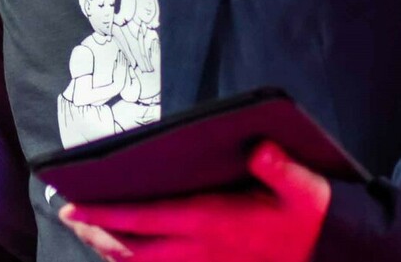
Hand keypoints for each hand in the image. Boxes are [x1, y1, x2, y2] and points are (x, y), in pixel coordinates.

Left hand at [58, 140, 330, 261]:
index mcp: (211, 222)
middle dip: (95, 233)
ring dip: (110, 250)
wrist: (331, 255)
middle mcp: (200, 250)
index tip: (71, 205)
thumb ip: (280, 169)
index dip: (103, 214)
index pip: (144, 219)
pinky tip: (123, 252)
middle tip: (68, 215)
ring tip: (86, 231)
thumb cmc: (310, 217)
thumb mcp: (305, 190)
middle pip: (131, 247)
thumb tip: (260, 148)